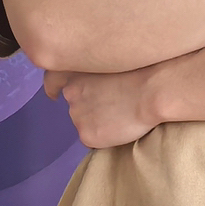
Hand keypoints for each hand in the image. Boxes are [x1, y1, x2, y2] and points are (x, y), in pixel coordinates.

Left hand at [43, 63, 163, 149]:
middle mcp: (70, 95)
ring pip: (84, 124)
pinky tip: (120, 130)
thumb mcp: (111, 64)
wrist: (151, 92)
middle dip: (88, 109)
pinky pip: (93, 141)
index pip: (53, 82)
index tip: (53, 94)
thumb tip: (96, 90)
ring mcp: (76, 116)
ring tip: (121, 119)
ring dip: (97, 124)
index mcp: (74, 74)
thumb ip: (96, 76)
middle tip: (111, 109)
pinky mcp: (85, 135)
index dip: (53, 88)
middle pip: (75, 107)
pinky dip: (104, 139)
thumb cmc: (143, 72)